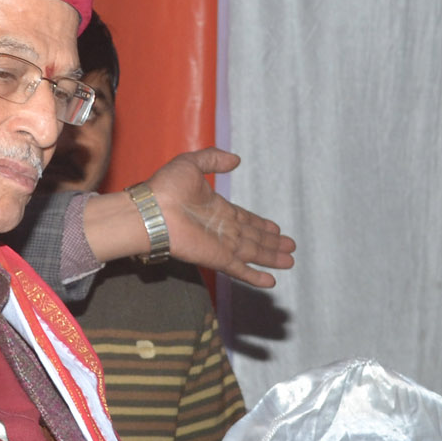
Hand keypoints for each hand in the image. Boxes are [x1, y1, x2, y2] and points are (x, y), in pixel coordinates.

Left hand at [81, 150, 295, 287]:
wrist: (151, 211)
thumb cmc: (165, 187)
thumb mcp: (191, 163)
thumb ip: (213, 158)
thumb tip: (236, 160)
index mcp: (217, 209)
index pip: (245, 219)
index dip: (261, 224)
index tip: (276, 229)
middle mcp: (222, 229)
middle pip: (253, 238)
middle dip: (272, 243)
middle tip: (290, 247)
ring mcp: (220, 245)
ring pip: (253, 253)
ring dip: (271, 258)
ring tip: (290, 261)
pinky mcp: (217, 258)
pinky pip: (240, 269)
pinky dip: (255, 276)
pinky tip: (271, 281)